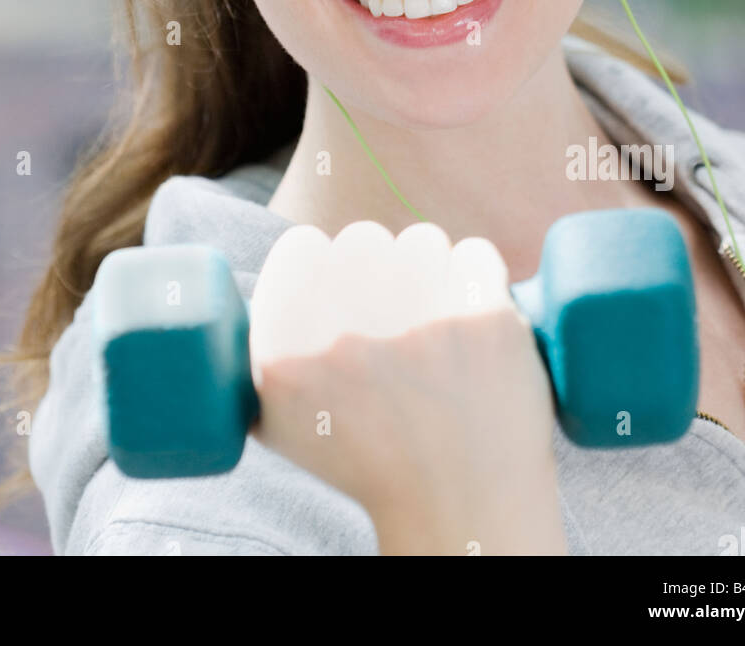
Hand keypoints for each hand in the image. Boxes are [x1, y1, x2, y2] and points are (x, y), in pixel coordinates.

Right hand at [248, 220, 566, 555]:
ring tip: (437, 323)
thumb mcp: (279, 418)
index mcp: (288, 337)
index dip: (324, 263)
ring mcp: (418, 313)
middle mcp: (346, 319)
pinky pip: (477, 254)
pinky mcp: (482, 316)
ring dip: (430, 270)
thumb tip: (264, 293)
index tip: (344, 288)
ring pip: (422, 241)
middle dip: (379, 268)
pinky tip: (471, 316)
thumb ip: (262, 350)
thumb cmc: (368, 463)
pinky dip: (479, 279)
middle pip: (363, 238)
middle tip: (396, 313)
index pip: (301, 247)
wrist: (453, 505)